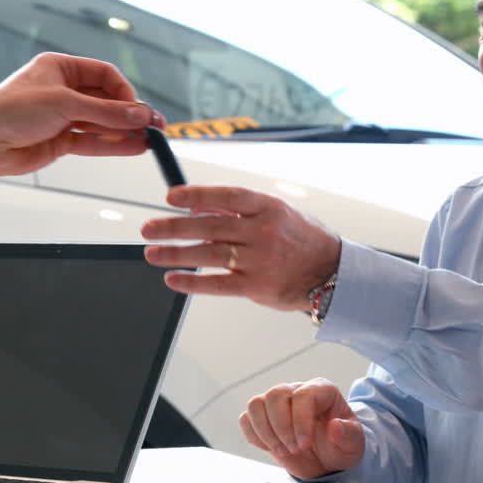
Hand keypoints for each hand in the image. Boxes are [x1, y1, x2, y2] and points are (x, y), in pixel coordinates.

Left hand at [0, 52, 164, 188]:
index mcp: (60, 67)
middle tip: (154, 126)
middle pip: (106, 100)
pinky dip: (114, 145)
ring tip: (150, 140)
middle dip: (130, 113)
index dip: (124, 91)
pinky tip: (134, 147)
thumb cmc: (11, 111)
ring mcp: (63, 116)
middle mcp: (63, 90)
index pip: (104, 74)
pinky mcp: (61, 140)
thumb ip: (106, 112)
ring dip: (125, 131)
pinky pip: (94, 141)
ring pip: (102, 123)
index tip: (137, 108)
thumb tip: (140, 115)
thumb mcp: (64, 104)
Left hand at [141, 186, 340, 311]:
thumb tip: (199, 209)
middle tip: (149, 228)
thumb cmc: (303, 241)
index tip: (171, 197)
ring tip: (153, 253)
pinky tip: (173, 279)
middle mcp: (263, 232)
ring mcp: (259, 260)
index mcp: (268, 208)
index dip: (195, 195)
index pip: (226, 197)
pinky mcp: (256, 287)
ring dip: (175, 254)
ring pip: (208, 254)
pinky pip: (217, 284)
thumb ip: (241, 212)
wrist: (332, 274)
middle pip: (209, 227)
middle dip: (173, 227)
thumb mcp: (278, 214)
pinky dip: (192, 282)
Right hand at [239, 379, 364, 478]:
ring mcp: (278, 403)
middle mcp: (297, 391)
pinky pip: (246, 419)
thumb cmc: (341, 446)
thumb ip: (348, 435)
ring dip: (266, 432)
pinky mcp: (263, 417)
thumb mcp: (354, 445)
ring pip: (256, 404)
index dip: (300, 420)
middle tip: (295, 450)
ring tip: (283, 450)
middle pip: (275, 395)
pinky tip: (271, 447)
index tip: (304, 444)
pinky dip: (255, 436)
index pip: (304, 395)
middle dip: (282, 428)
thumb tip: (335, 427)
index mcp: (322, 391)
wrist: (328, 459)